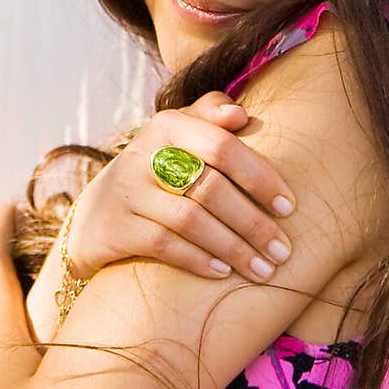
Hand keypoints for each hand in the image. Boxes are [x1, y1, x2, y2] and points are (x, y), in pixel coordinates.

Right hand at [63, 93, 296, 284]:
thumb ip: (211, 116)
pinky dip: (198, 260)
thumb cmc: (159, 171)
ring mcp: (127, 192)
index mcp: (168, 125)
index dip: (260, 177)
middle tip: (283, 251)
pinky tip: (224, 274)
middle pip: (210, 188)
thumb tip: (241, 115)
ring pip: (190, 220)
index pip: (223, 147)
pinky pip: (163, 245)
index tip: (290, 208)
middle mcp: (144, 154)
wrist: (98, 213)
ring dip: (233, 248)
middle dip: (253, 223)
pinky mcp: (116, 227)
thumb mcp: (180, 135)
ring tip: (263, 270)